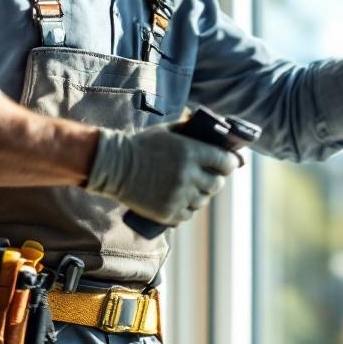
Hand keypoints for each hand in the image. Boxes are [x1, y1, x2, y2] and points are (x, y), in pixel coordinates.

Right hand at [86, 123, 239, 224]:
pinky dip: (186, 208)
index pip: (226, 163)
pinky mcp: (167, 212)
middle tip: (207, 176)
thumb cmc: (142, 145)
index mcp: (191, 153)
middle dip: (214, 179)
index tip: (227, 164)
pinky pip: (188, 214)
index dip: (229, 163)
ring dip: (200, 195)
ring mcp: (178, 196)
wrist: (113, 166)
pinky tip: (180, 200)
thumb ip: (190, 129)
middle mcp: (188, 176)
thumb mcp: (168, 131)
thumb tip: (212, 130)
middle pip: (217, 184)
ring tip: (190, 188)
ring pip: (203, 201)